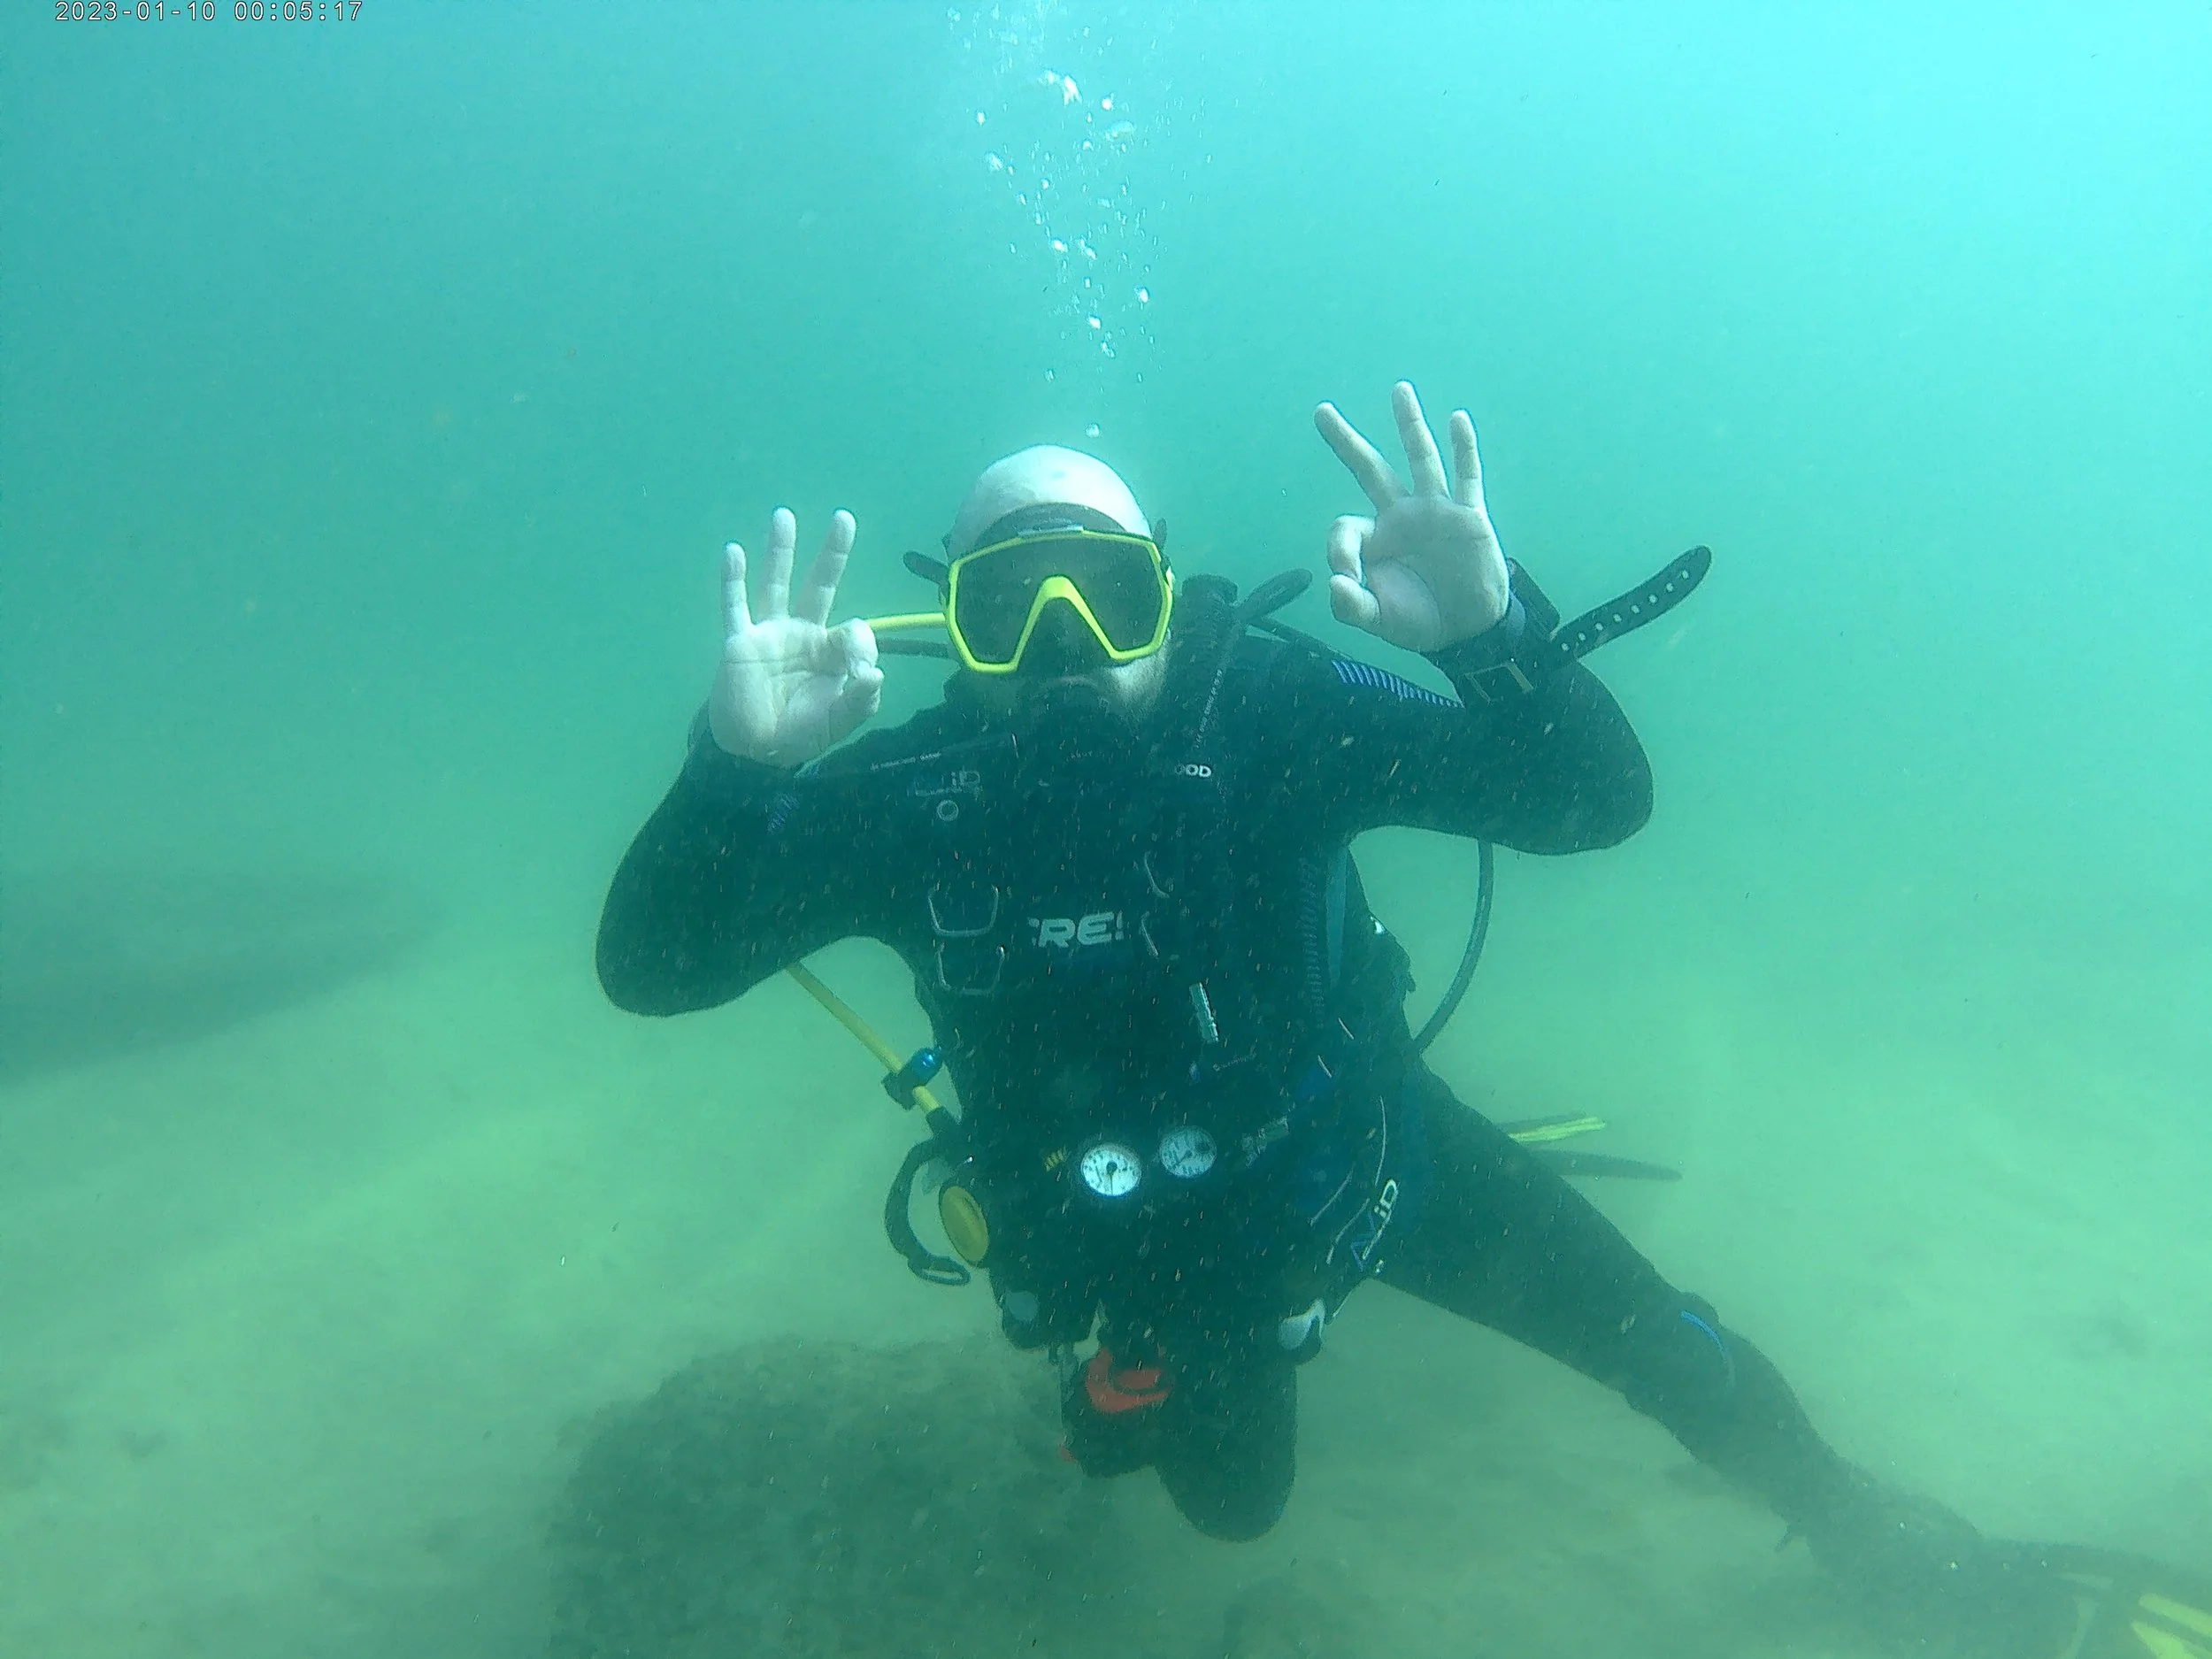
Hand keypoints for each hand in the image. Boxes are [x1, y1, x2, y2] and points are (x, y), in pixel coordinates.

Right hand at [708, 507, 882, 765]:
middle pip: (820, 585)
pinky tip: (733, 552)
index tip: (861, 674)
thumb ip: (860, 700)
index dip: (861, 647)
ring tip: (784, 515)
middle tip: (844, 518)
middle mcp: (803, 633)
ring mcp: (769, 633)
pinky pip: (735, 605)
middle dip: (833, 553)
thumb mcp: (839, 722)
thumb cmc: (800, 734)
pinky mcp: (740, 641)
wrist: (754, 749)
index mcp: (832, 652)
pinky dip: (733, 579)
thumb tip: (875, 673)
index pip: (854, 630)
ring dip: (781, 550)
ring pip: (777, 583)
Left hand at [1314, 381, 1510, 652]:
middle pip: (1369, 470)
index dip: (1339, 550)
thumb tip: (1334, 582)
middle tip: (1321, 412)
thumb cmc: (1419, 620)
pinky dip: (1463, 448)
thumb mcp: (1378, 619)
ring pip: (1419, 459)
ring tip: (1398, 390)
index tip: (1345, 579)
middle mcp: (1401, 515)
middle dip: (1345, 442)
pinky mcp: (1468, 516)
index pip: (1345, 526)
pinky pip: (1466, 476)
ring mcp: (1435, 511)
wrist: (1467, 629)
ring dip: (1409, 425)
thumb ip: (1351, 605)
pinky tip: (1457, 419)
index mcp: (1375, 538)